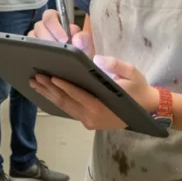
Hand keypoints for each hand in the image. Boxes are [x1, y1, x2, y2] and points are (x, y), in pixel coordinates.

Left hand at [29, 55, 157, 130]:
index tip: (51, 77)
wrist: (146, 109)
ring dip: (49, 95)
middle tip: (36, 77)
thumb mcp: (132, 73)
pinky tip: (46, 92)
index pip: (78, 95)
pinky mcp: (87, 121)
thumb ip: (116, 65)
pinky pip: (68, 110)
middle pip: (66, 102)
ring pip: (64, 107)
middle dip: (50, 89)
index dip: (64, 86)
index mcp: (101, 106)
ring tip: (35, 83)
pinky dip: (56, 100)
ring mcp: (88, 121)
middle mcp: (91, 117)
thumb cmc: (138, 90)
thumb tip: (97, 59)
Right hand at [31, 9, 93, 56]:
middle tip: (60, 49)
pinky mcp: (31, 49)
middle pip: (39, 27)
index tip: (65, 39)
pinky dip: (37, 54)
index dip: (56, 26)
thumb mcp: (84, 42)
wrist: (76, 61)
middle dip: (50, 39)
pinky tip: (46, 60)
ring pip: (32, 39)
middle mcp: (42, 27)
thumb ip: (83, 38)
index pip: (49, 16)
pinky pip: (29, 49)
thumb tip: (76, 40)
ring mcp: (35, 38)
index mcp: (55, 19)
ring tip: (55, 56)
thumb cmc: (78, 47)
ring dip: (44, 47)